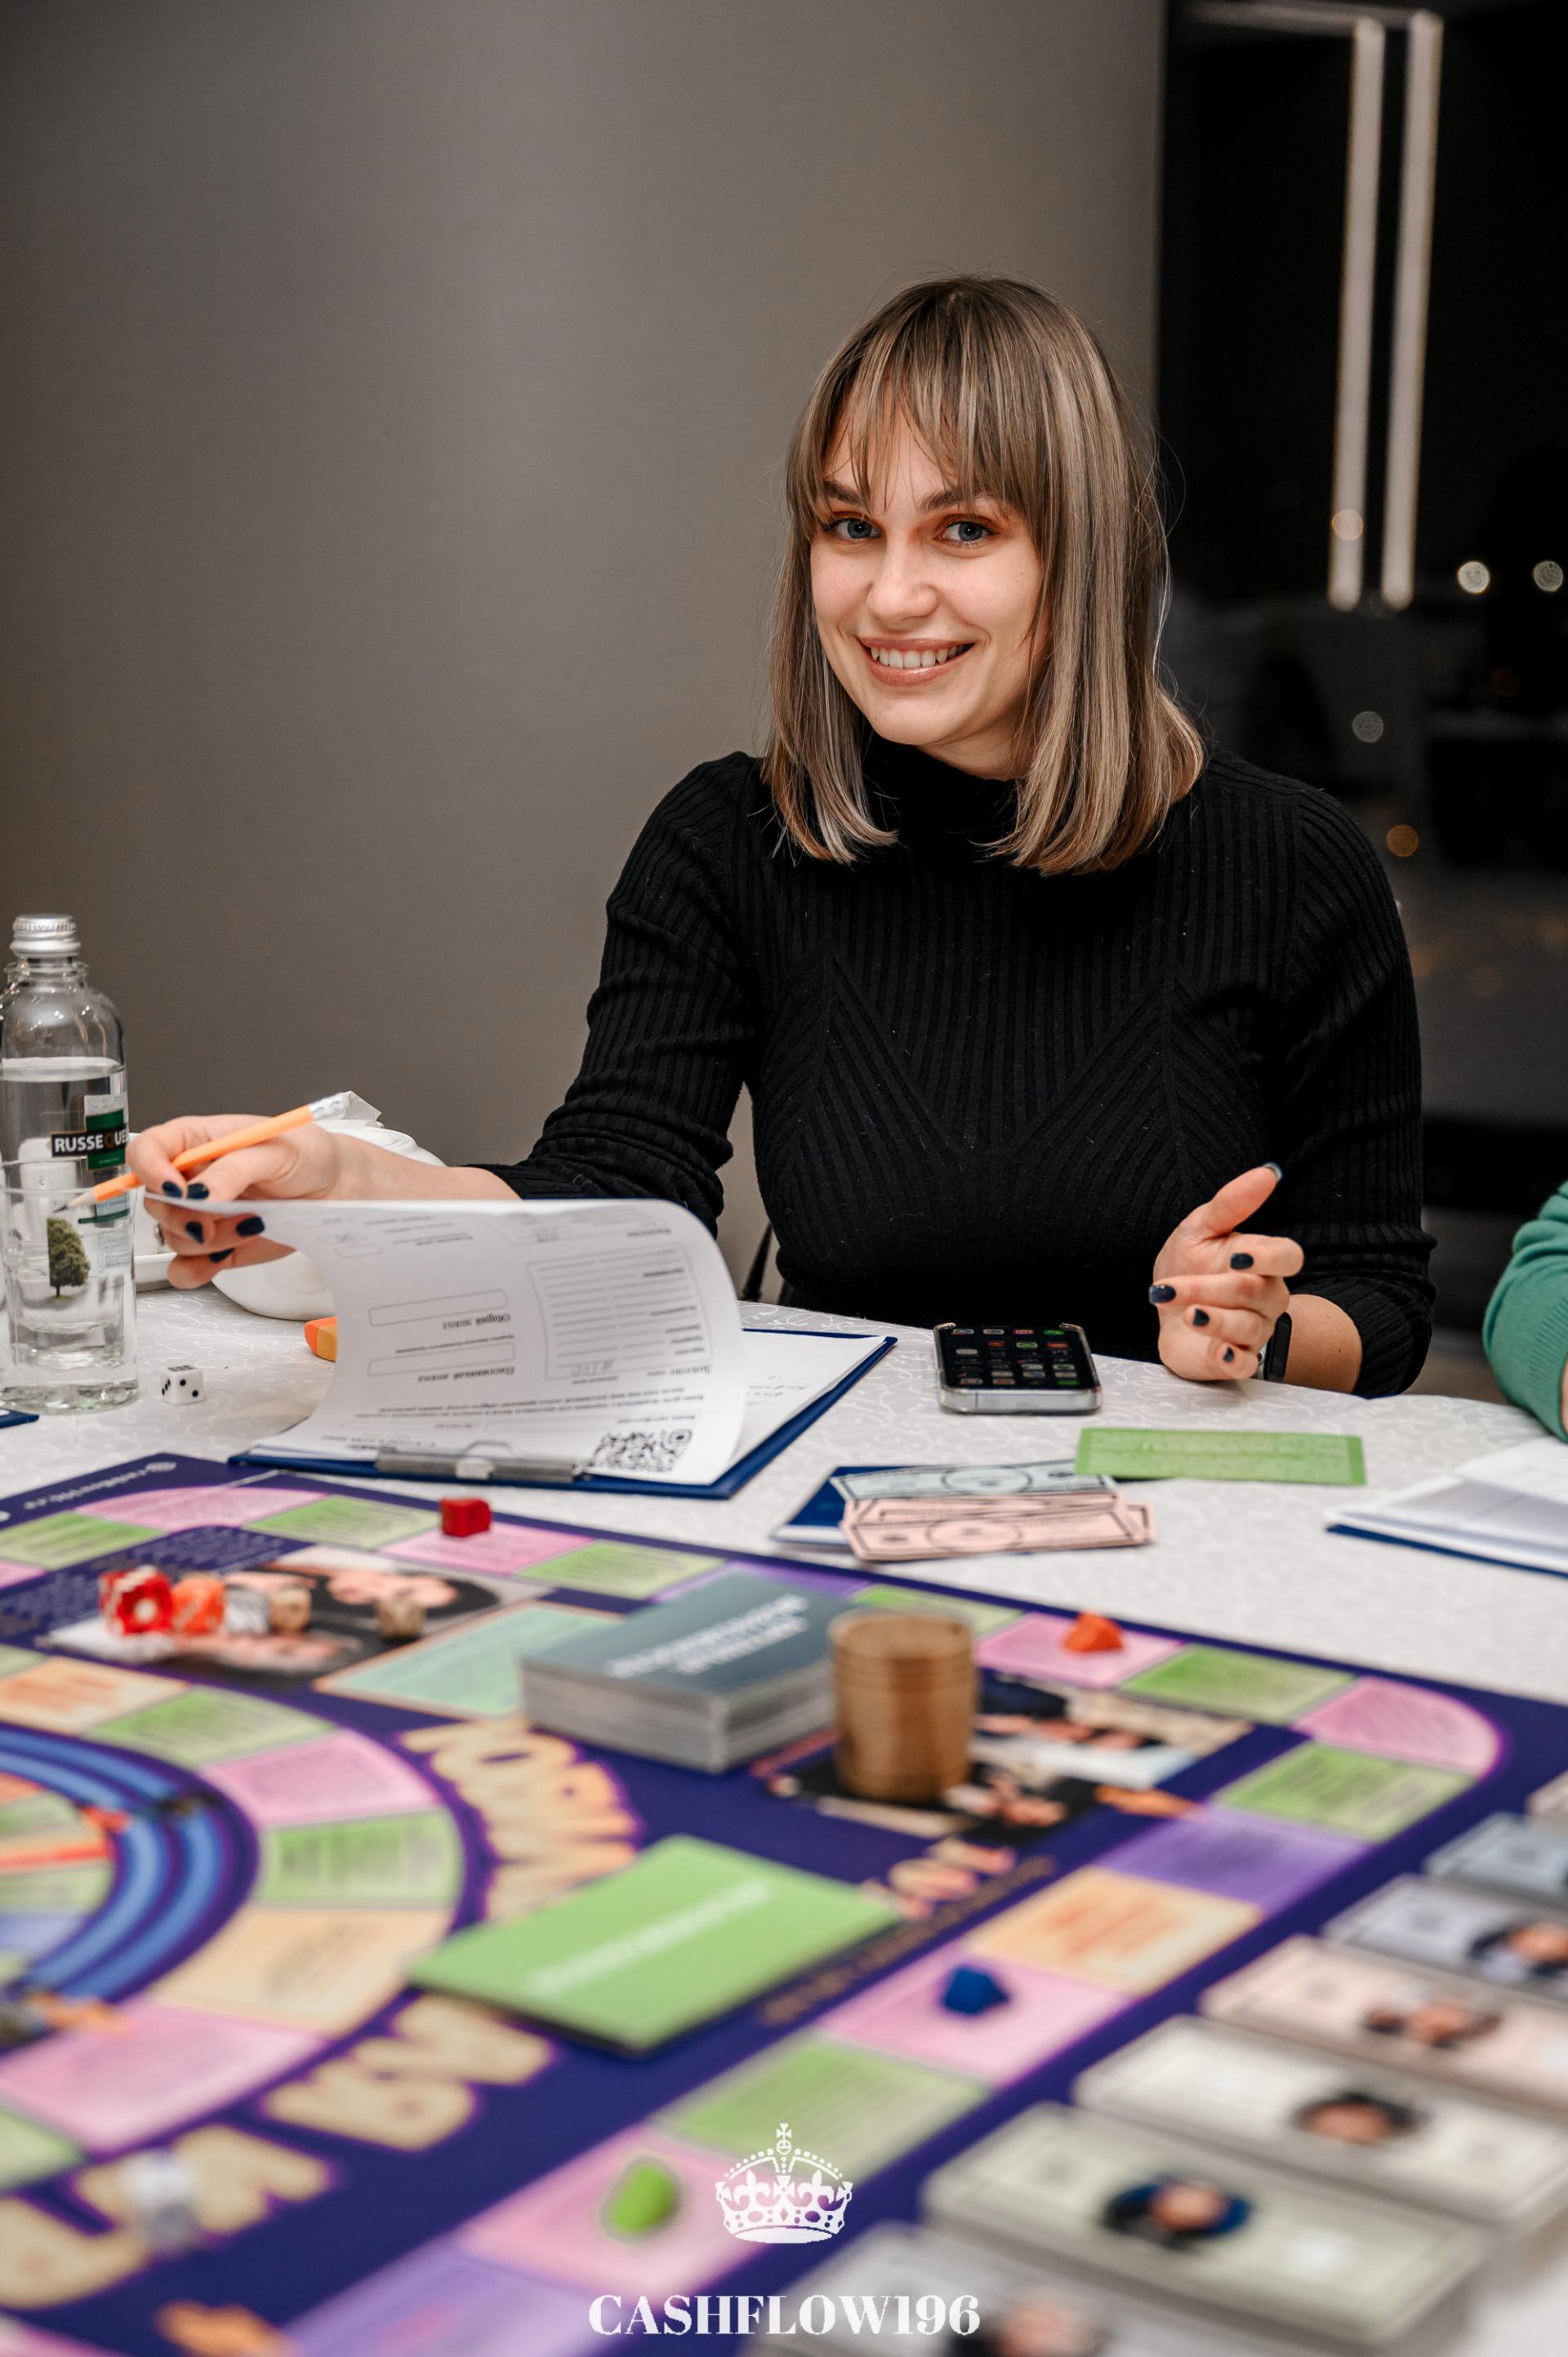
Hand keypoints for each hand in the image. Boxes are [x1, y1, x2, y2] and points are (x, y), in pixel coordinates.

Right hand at [129, 1114, 358, 1289]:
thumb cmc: (306, 1155)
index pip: (146, 1150)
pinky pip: (183, 1268)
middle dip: (186, 1216)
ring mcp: (201, 1214)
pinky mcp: (215, 1246)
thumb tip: (198, 1195)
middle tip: (223, 1215)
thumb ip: (232, 1169)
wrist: (335, 1189)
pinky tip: (225, 1256)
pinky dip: (198, 1269)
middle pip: (155, 1202)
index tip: (177, 1189)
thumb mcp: (274, 1150)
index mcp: (197, 1141)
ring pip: (172, 1237)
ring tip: (252, 1223)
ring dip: (209, 1240)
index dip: (149, 1169)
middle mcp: (191, 1178)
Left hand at [1149, 1164, 1302, 1383]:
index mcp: (1262, 1260)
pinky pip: (1247, 1364)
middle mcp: (1266, 1296)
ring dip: (1213, 1320)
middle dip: (1208, 1288)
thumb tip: (1268, 1172)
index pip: (1289, 1257)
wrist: (1165, 1308)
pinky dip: (1234, 1358)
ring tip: (1186, 1313)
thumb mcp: (1200, 1228)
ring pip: (1249, 1328)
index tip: (1238, 1256)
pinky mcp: (1237, 1359)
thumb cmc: (1189, 1263)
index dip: (1270, 1258)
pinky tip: (1217, 1350)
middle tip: (1169, 1287)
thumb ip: (1231, 1203)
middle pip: (1255, 1292)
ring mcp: (1254, 1330)